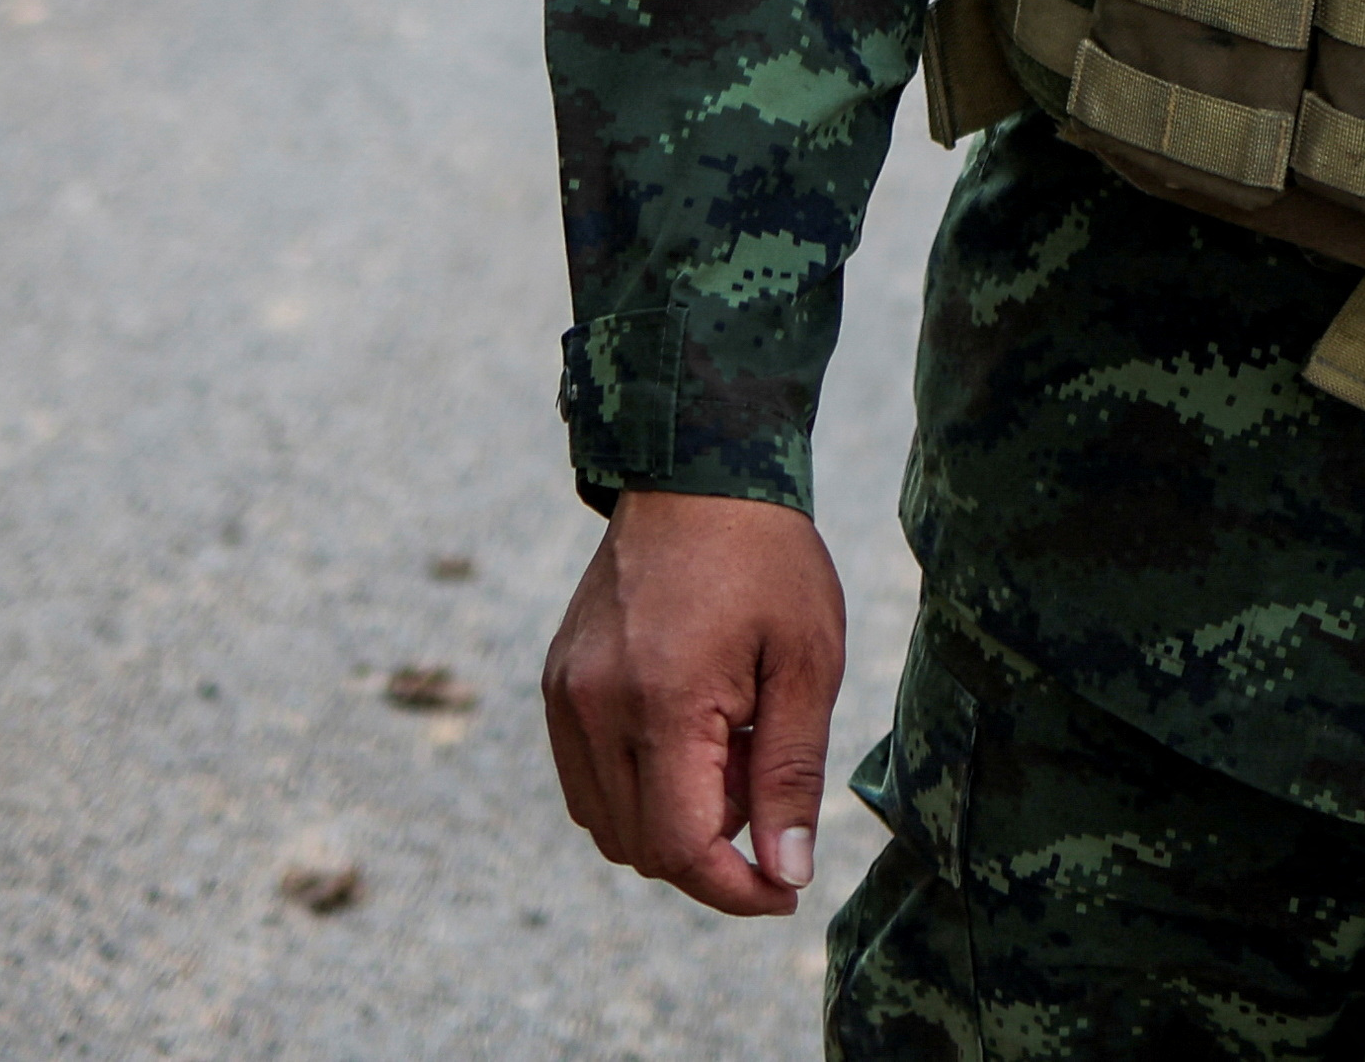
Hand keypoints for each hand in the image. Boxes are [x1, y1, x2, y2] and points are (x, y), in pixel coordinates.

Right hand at [542, 491, 843, 917]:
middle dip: (712, 848)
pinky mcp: (557, 684)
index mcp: (662, 702)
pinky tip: (688, 735)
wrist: (697, 474)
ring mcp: (566, 696)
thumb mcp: (807, 664)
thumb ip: (791, 776)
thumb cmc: (767, 562)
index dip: (735, 890)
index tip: (785, 890)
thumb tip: (787, 875)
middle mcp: (595, 706)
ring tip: (729, 749)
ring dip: (671, 821)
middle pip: (642, 848)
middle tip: (764, 779)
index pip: (680, 849)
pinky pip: (586, 781)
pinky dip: (636, 790)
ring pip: (607, 825)